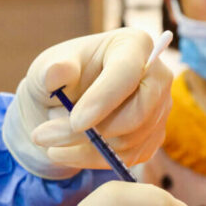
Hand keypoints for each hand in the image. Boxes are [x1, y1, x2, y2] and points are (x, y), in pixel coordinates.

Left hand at [3, 28, 172, 178]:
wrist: (67, 102)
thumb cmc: (62, 77)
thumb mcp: (48, 67)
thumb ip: (51, 69)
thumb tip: (56, 73)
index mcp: (134, 45)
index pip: (127, 73)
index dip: (103, 99)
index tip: (75, 122)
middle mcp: (157, 76)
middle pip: (138, 113)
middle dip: (93, 133)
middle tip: (45, 137)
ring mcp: (160, 108)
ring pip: (131, 140)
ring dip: (86, 148)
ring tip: (52, 136)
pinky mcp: (154, 135)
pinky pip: (130, 157)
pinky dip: (94, 159)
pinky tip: (69, 151)